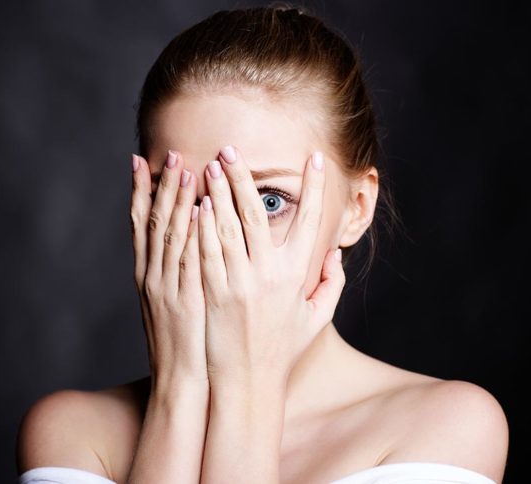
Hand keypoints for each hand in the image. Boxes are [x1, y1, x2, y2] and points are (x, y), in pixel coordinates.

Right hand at [130, 150, 206, 390]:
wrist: (179, 382)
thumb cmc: (182, 345)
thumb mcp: (169, 306)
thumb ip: (173, 274)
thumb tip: (184, 247)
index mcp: (146, 276)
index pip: (140, 225)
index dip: (139, 192)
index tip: (140, 162)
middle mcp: (151, 276)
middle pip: (154, 222)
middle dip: (161, 186)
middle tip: (170, 153)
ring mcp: (166, 287)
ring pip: (170, 235)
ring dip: (177, 200)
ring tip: (187, 168)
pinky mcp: (185, 299)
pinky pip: (188, 259)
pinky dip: (192, 232)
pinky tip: (200, 209)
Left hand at [197, 145, 345, 387]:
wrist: (248, 381)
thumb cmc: (284, 349)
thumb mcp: (316, 318)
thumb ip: (331, 285)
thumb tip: (334, 256)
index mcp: (298, 275)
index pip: (310, 220)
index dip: (315, 188)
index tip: (315, 158)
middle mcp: (269, 273)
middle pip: (257, 213)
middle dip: (244, 177)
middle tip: (232, 149)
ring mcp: (239, 281)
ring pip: (227, 226)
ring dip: (218, 192)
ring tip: (209, 165)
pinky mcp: (212, 291)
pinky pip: (205, 250)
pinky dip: (201, 224)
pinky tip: (196, 203)